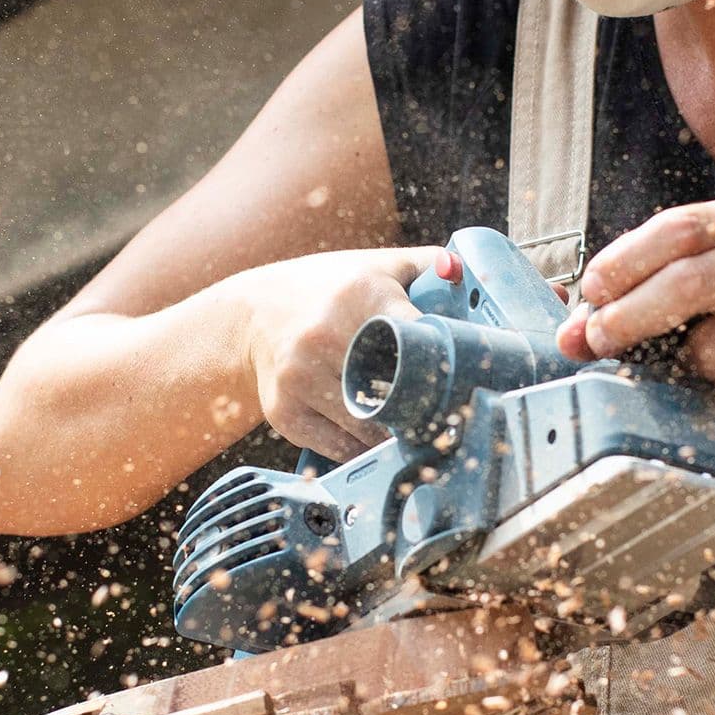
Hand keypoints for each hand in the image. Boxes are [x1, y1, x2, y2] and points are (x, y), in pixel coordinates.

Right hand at [229, 246, 444, 461]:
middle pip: (397, 393)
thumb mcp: (377, 266)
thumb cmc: (329, 292)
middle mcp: (326, 334)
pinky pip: (340, 449)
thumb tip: (462, 272)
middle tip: (445, 420)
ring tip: (412, 431)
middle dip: (423, 409)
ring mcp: (300, 375)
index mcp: (361, 295)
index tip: (461, 385)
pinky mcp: (284, 410)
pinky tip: (374, 437)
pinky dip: (363, 449)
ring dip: (395, 436)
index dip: (444, 366)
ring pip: (370, 428)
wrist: (253, 315)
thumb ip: (428, 265)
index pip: (419, 340)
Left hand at [555, 201, 714, 453]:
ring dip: (686, 369)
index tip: (592, 295)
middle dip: (633, 316)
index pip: (675, 229)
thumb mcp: (669, 315)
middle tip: (599, 342)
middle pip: (690, 280)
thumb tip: (566, 338)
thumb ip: (615, 316)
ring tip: (693, 374)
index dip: (625, 262)